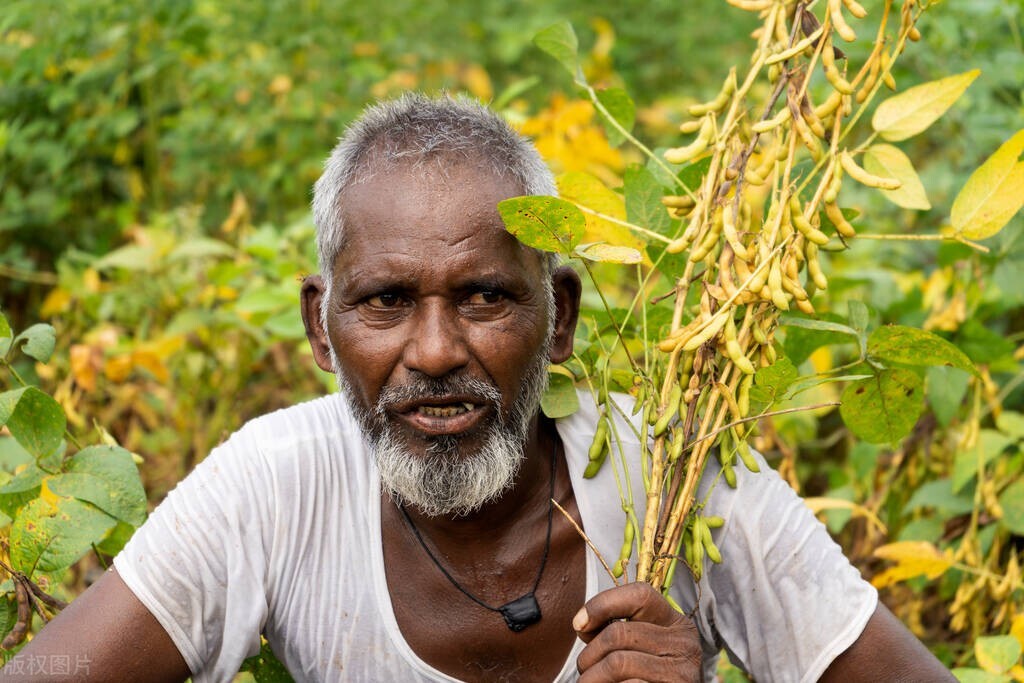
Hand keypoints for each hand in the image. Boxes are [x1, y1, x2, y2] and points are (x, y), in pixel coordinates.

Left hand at [573, 582, 701, 681]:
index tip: (579, 624)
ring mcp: (681, 672)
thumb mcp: (642, 648)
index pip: (639, 595)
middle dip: (589, 655)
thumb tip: (582, 623)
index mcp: (676, 624)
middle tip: (585, 671)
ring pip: (617, 663)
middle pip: (618, 633)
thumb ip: (618, 631)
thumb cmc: (650, 679)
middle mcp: (684, 644)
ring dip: (593, 678)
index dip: (602, 604)